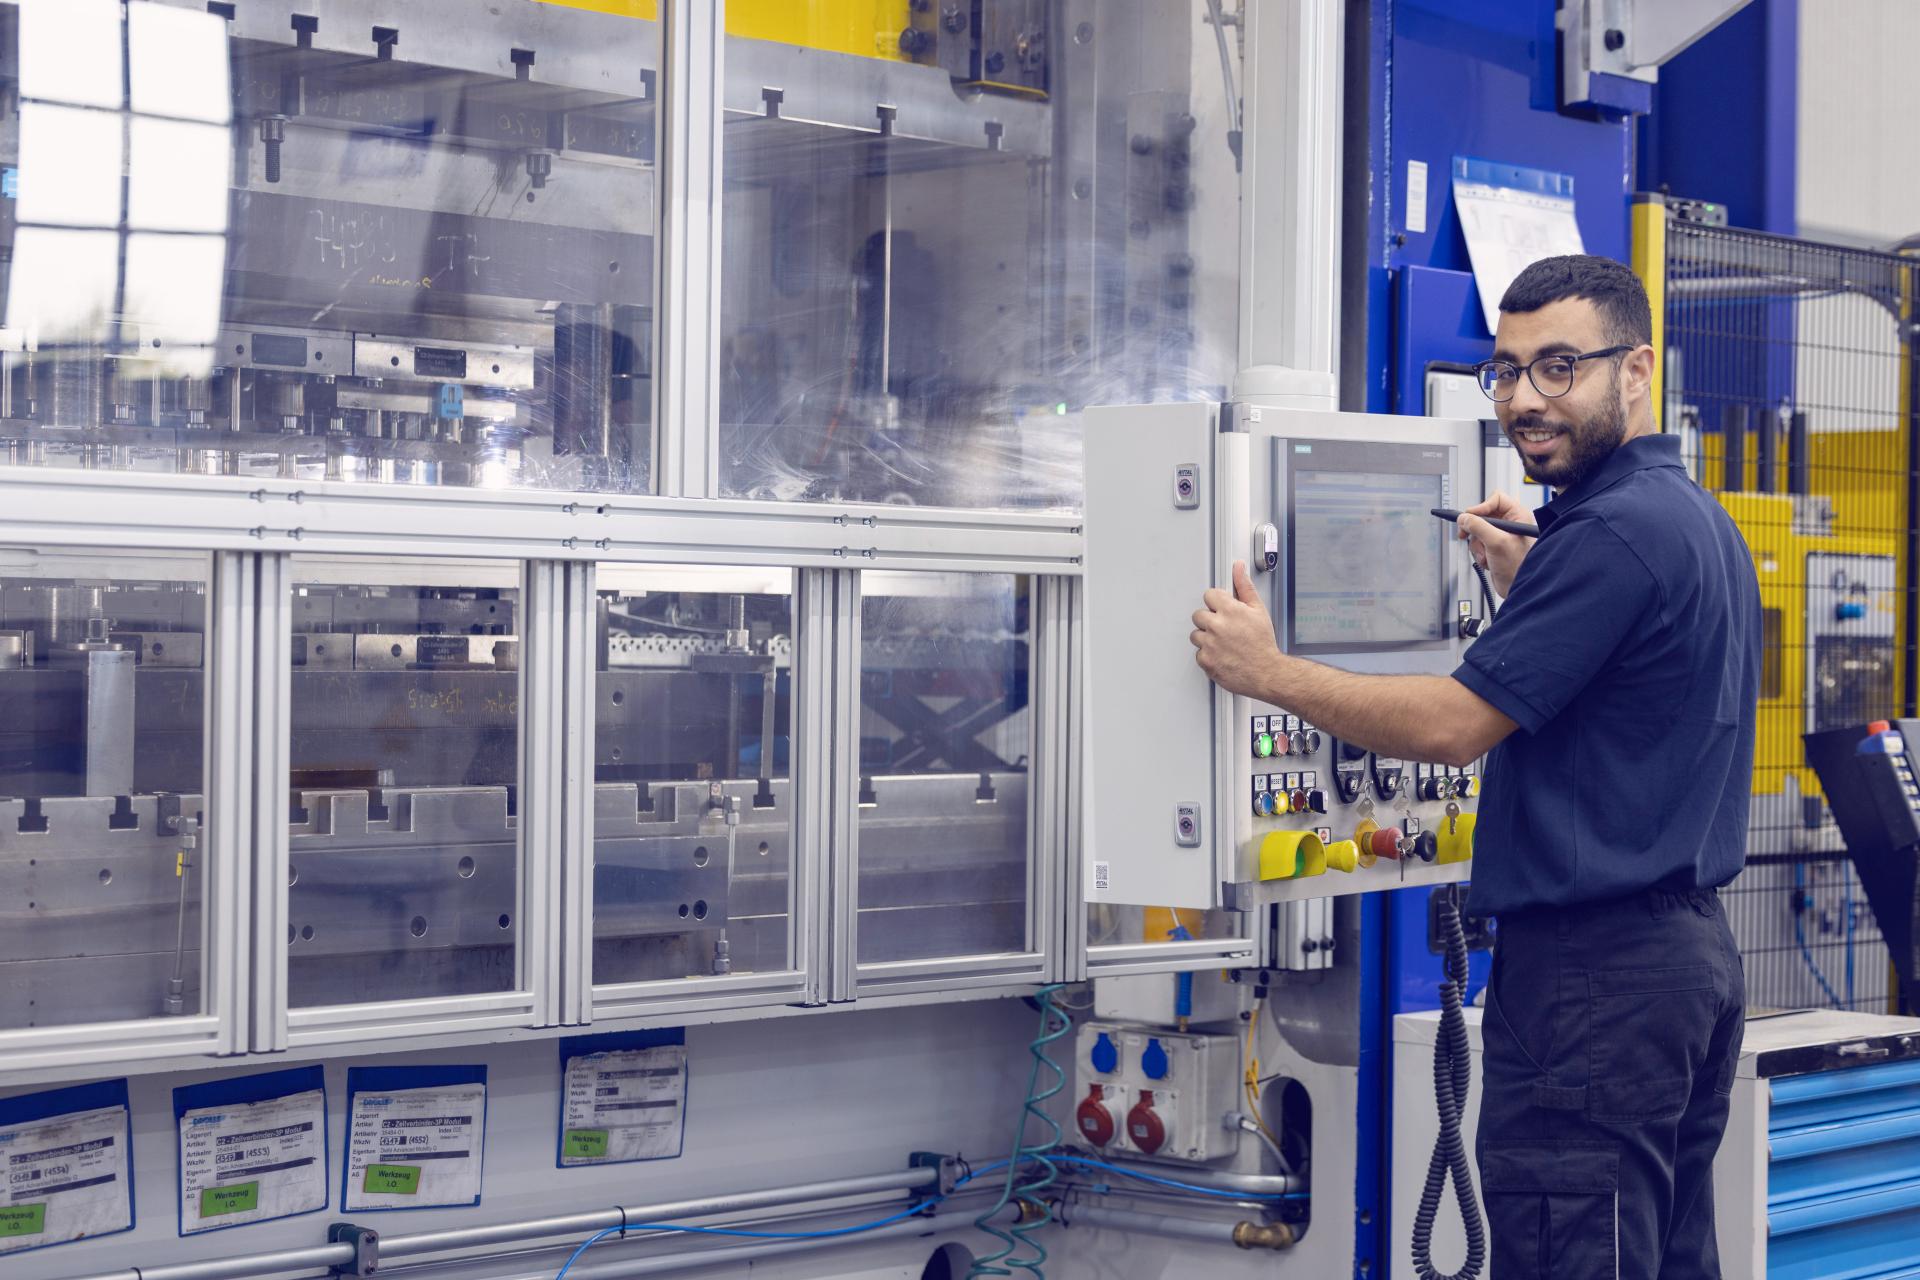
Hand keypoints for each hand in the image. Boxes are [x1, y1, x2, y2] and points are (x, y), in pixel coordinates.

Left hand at [1191, 561, 1281, 697]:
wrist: (1266, 672)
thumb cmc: (1263, 644)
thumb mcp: (1258, 610)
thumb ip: (1245, 587)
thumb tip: (1238, 568)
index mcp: (1229, 610)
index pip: (1209, 595)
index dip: (1217, 602)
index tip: (1223, 610)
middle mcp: (1217, 626)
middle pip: (1198, 615)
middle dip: (1209, 620)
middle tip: (1224, 628)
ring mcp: (1209, 644)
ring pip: (1196, 634)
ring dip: (1206, 637)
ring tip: (1224, 643)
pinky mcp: (1205, 661)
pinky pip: (1199, 653)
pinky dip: (1208, 655)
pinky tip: (1222, 654)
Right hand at [1456, 491, 1535, 598]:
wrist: (1517, 588)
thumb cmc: (1519, 567)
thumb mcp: (1496, 542)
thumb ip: (1478, 526)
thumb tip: (1464, 518)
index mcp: (1518, 516)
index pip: (1495, 499)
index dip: (1481, 507)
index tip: (1471, 516)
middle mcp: (1510, 524)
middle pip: (1482, 515)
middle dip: (1476, 530)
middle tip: (1467, 534)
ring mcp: (1502, 536)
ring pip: (1478, 531)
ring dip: (1477, 545)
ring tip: (1486, 554)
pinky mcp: (1494, 547)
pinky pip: (1478, 543)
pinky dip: (1479, 552)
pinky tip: (1487, 560)